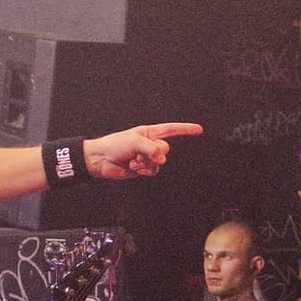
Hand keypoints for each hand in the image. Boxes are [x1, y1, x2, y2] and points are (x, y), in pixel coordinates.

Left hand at [81, 122, 202, 178]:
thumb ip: (151, 148)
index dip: (185, 129)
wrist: (101, 160)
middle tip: (140, 154)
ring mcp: (147, 157)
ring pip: (160, 162)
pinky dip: (145, 171)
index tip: (199, 130)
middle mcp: (150, 144)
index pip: (171, 129)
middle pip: (165, 149)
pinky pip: (154, 171)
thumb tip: (162, 159)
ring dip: (147, 163)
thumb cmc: (115, 145)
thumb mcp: (134, 142)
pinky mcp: (144, 168)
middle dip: (154, 153)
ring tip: (134, 161)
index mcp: (149, 132)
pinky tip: (135, 168)